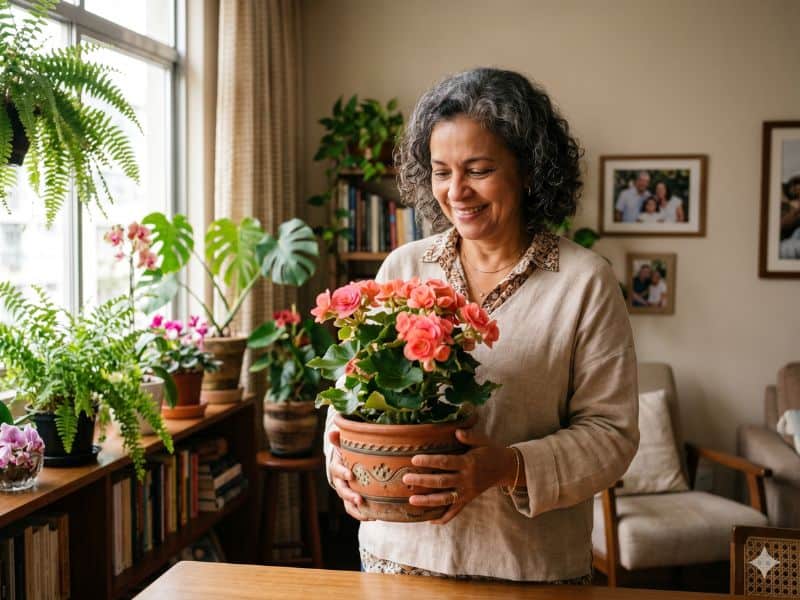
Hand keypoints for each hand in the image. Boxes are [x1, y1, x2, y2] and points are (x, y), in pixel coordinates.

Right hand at [327, 429, 370, 520]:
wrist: (349, 462)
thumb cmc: (349, 451)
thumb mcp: (345, 444)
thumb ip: (340, 439)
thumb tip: (333, 431)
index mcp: (337, 467)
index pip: (337, 470)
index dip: (343, 473)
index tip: (350, 475)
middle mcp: (340, 481)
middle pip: (342, 490)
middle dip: (350, 495)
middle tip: (359, 499)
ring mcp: (346, 492)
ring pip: (347, 503)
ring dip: (356, 509)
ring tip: (368, 514)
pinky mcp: (353, 500)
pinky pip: (355, 510)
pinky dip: (362, 514)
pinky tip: (374, 517)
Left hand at [402, 426, 516, 524]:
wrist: (505, 468)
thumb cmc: (490, 451)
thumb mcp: (482, 440)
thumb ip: (469, 436)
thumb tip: (457, 431)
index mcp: (468, 463)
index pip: (445, 462)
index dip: (429, 461)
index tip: (414, 459)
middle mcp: (467, 479)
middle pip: (441, 481)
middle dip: (423, 481)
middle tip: (406, 479)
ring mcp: (467, 492)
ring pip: (445, 499)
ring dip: (428, 501)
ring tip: (411, 500)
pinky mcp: (468, 500)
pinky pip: (455, 511)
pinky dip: (443, 518)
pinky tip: (430, 521)